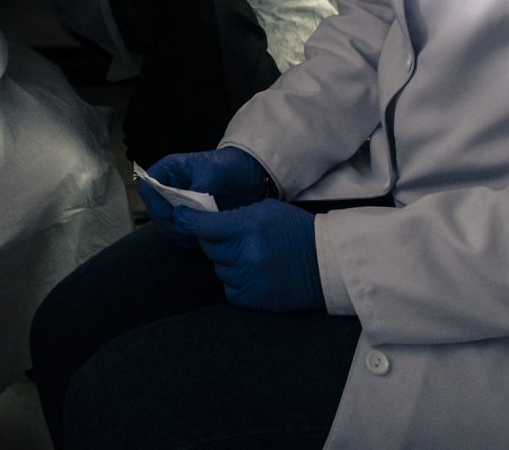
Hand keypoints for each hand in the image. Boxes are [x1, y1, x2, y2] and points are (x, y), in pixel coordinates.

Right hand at [139, 147, 271, 244]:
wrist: (252, 177)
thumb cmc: (231, 166)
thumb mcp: (216, 171)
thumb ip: (200, 186)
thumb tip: (189, 204)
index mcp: (169, 170)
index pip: (147, 186)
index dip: (153, 201)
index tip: (170, 213)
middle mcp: (170, 188)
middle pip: (154, 210)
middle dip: (168, 223)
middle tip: (187, 230)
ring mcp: (179, 205)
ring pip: (165, 225)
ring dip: (177, 234)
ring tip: (197, 236)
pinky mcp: (190, 220)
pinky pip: (179, 234)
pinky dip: (186, 240)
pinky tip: (201, 240)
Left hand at [172, 198, 324, 312]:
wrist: (327, 263)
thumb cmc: (298, 231)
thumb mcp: (266, 210)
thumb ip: (235, 215)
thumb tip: (205, 218)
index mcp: (248, 227)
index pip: (202, 226)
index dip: (188, 220)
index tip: (181, 217)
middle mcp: (245, 254)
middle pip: (208, 248)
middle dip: (214, 241)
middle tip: (231, 237)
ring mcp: (249, 278)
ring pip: (218, 269)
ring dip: (226, 261)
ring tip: (248, 255)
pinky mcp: (255, 299)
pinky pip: (228, 289)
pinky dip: (234, 281)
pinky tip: (251, 273)